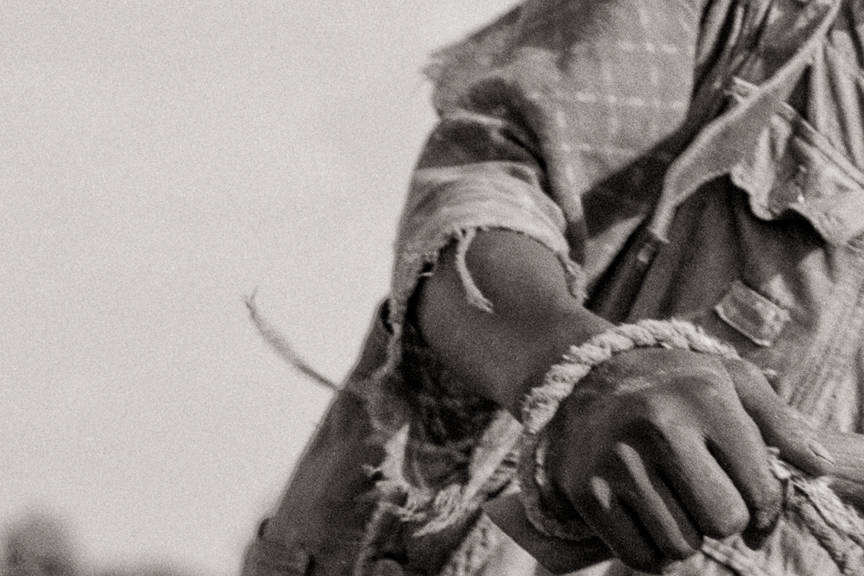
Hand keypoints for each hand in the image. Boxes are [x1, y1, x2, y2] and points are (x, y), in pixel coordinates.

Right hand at [544, 348, 832, 572]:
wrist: (584, 377)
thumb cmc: (671, 384)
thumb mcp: (728, 380)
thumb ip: (779, 420)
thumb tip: (818, 467)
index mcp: (703, 396)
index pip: (759, 489)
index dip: (765, 508)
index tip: (751, 501)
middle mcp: (657, 425)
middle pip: (721, 522)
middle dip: (723, 519)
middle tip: (705, 496)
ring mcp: (616, 458)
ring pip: (679, 545)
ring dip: (686, 536)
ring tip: (674, 503)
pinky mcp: (585, 488)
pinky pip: (638, 556)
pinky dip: (652, 552)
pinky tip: (650, 519)